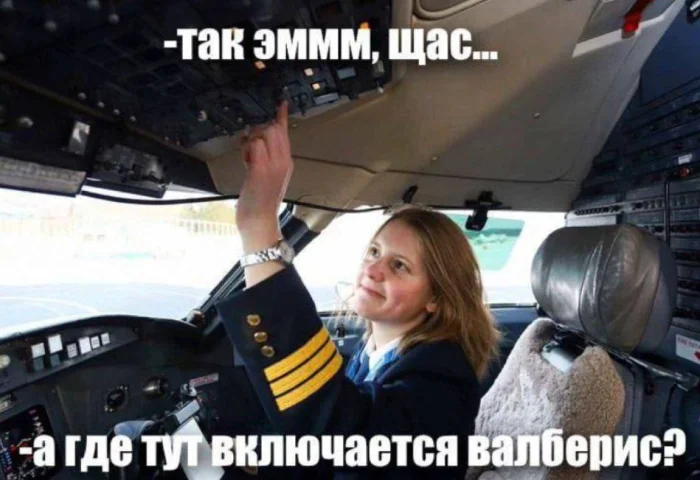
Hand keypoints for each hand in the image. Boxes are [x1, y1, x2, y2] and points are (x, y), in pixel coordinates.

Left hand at [236, 101, 292, 252]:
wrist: (259, 221)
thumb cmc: (260, 202)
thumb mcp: (267, 176)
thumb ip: (263, 157)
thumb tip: (255, 142)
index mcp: (286, 163)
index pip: (285, 133)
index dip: (282, 116)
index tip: (281, 103)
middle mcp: (283, 162)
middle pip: (274, 129)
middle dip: (259, 131)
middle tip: (250, 144)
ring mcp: (272, 166)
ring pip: (264, 134)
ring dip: (250, 141)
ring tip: (247, 157)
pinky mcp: (261, 170)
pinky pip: (255, 146)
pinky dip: (246, 149)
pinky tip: (245, 161)